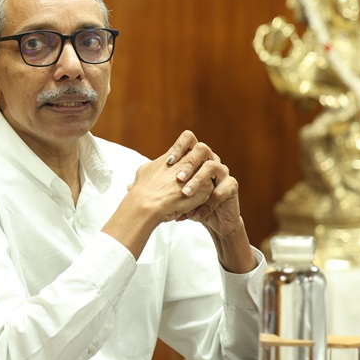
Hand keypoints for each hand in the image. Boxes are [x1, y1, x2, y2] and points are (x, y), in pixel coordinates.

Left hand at [162, 132, 255, 272]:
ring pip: (214, 166)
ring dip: (198, 181)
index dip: (179, 145)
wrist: (209, 219)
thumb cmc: (187, 203)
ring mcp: (222, 173)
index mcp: (193, 159)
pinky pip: (223, 189)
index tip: (168, 161)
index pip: (189, 139)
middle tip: (178, 179)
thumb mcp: (167, 193)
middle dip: (189, 163)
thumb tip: (128, 187)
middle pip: (202, 148)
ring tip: (186, 194)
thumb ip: (152, 186)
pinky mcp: (231, 187)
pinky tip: (197, 213)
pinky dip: (209, 201)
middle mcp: (209, 161)